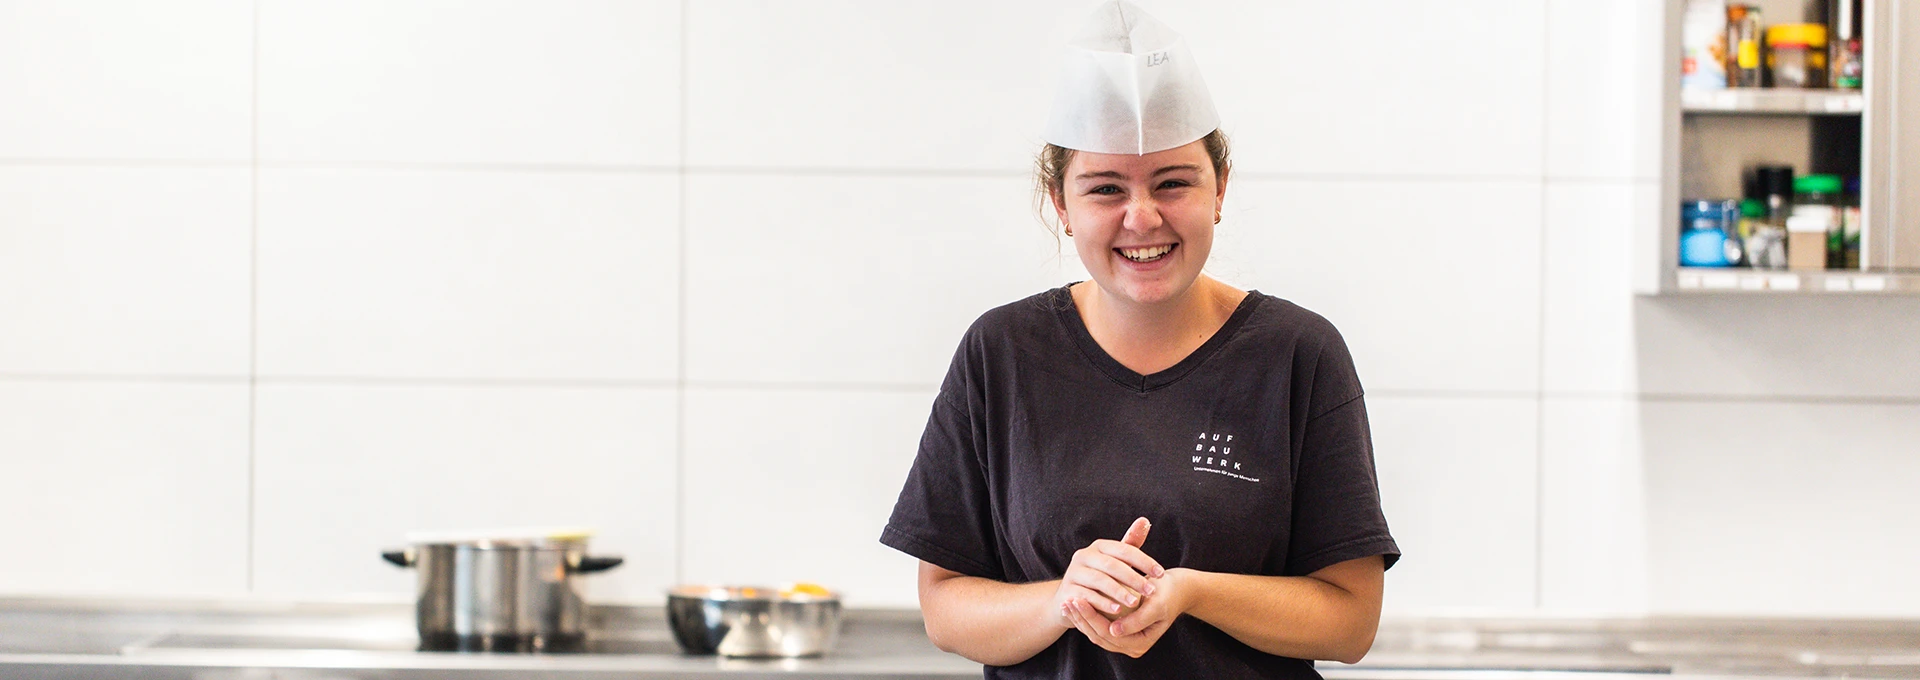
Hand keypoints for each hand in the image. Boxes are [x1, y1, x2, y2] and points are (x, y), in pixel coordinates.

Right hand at [1049, 518, 1161, 625]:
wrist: (1071, 597)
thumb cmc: (1101, 576)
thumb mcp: (1115, 561)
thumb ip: (1131, 544)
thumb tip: (1145, 520)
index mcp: (1099, 546)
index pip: (1124, 549)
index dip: (1144, 561)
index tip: (1161, 574)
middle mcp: (1084, 556)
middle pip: (1112, 565)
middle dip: (1133, 578)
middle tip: (1151, 591)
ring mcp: (1073, 573)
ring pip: (1099, 580)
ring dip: (1119, 592)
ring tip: (1135, 602)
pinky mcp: (1067, 590)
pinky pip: (1088, 596)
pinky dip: (1104, 603)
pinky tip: (1118, 611)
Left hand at [1062, 567, 1190, 657]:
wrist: (1177, 589)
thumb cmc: (1168, 592)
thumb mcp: (1156, 604)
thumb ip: (1137, 620)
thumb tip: (1114, 631)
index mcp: (1141, 643)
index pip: (1109, 634)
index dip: (1091, 618)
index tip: (1078, 599)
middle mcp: (1131, 647)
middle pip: (1099, 636)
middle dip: (1081, 619)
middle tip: (1067, 600)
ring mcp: (1125, 642)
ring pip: (1096, 634)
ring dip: (1080, 619)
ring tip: (1067, 603)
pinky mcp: (1120, 632)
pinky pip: (1099, 628)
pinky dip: (1086, 616)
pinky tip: (1075, 604)